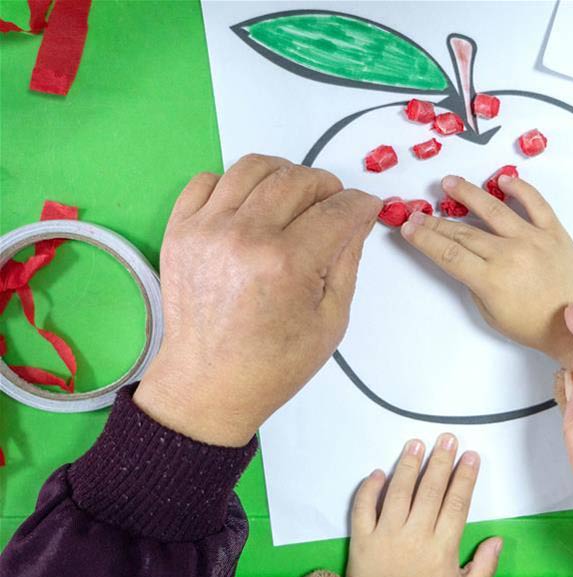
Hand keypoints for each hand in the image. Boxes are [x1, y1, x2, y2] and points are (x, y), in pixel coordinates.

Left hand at [134, 154, 380, 446]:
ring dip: (283, 175)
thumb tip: (358, 216)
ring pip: (253, 167)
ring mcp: (206, 230)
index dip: (359, 204)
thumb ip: (348, 259)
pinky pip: (208, 180)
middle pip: (297, 179)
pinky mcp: (180, 231)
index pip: (336, 209)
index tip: (365, 206)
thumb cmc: (273, 363)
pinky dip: (234, 184)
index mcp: (287, 264)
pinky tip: (250, 208)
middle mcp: (244, 238)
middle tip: (332, 205)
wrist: (208, 385)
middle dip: (325, 185)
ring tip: (293, 198)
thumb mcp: (331, 318)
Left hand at [346, 434, 502, 576]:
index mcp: (442, 549)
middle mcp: (414, 537)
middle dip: (441, 461)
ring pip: (398, 492)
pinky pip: (363, 508)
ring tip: (416, 444)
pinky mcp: (362, 540)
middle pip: (430, 490)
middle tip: (447, 439)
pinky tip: (378, 472)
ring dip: (408, 465)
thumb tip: (497, 539)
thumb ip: (484, 567)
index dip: (465, 477)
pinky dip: (368, 488)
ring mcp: (386, 536)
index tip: (471, 456)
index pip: (456, 503)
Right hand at [401, 174, 572, 367]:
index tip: (409, 228)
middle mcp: (510, 254)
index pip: (448, 253)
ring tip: (450, 183)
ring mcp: (533, 239)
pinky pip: (536, 203)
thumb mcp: (492, 315)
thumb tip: (462, 259)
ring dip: (468, 194)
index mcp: (491, 280)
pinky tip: (503, 180)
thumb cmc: (534, 326)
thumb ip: (474, 285)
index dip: (424, 239)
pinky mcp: (555, 231)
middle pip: (463, 232)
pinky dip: (520, 189)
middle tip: (418, 213)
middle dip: (435, 222)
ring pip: (494, 209)